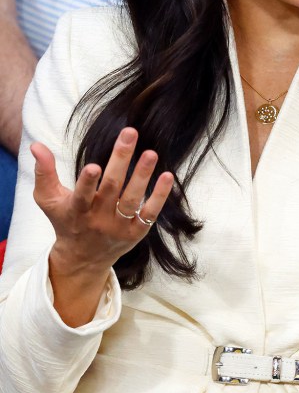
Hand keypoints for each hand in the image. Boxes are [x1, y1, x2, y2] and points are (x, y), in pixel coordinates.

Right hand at [31, 127, 173, 325]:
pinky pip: (150, 213)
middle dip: (120, 160)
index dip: (87, 182)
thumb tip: (36, 145)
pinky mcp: (136, 232)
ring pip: (132, 200)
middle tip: (130, 134)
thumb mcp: (49, 199)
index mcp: (76, 210)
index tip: (94, 165)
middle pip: (111, 188)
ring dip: (142, 176)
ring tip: (151, 153)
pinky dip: (159, 196)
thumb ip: (44, 172)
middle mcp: (98, 218)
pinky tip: (167, 176)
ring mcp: (119, 226)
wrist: (82, 258)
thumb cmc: (66, 220)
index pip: (82, 196)